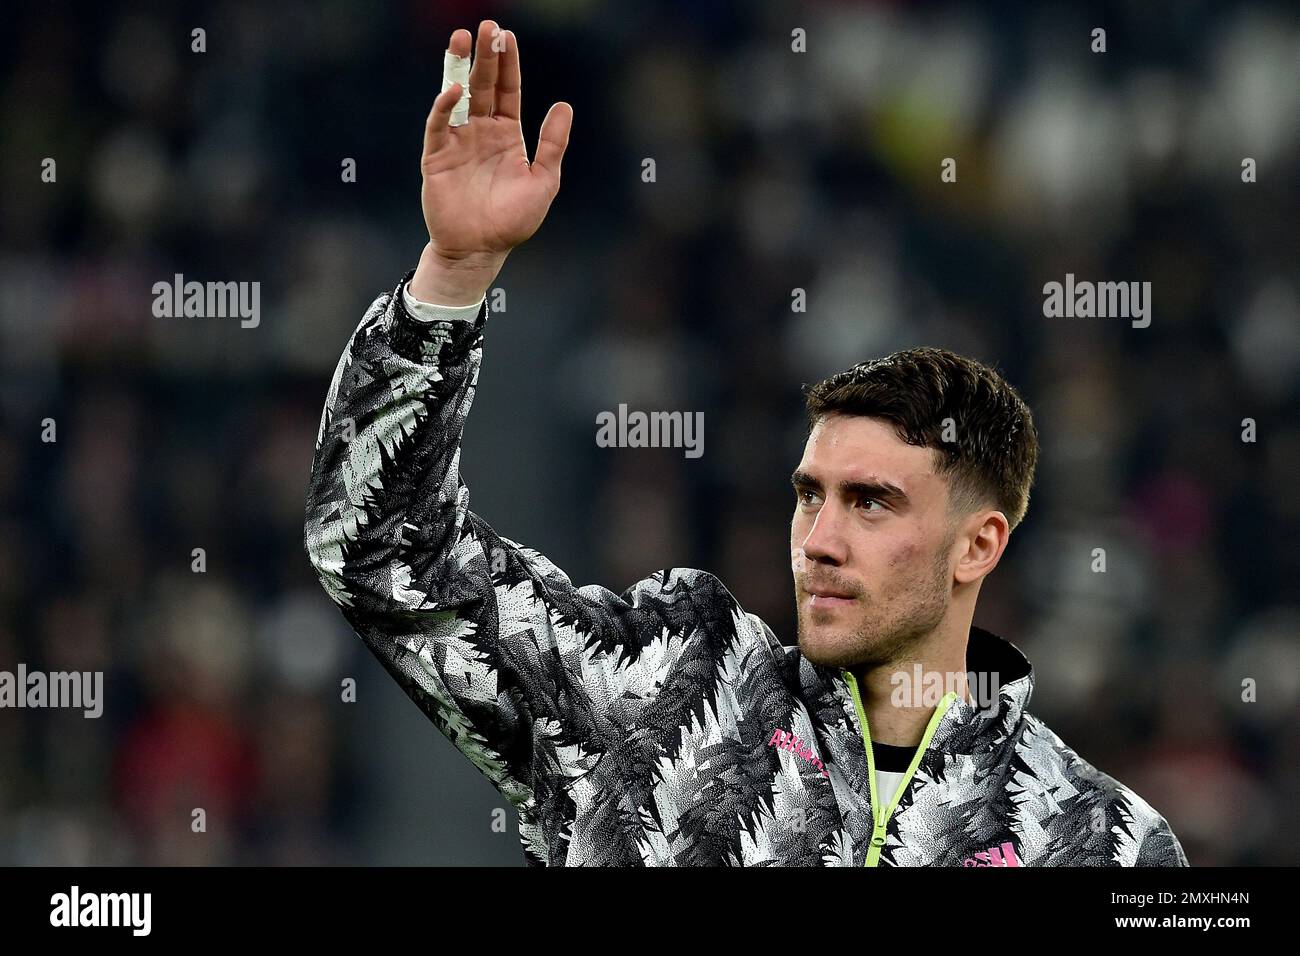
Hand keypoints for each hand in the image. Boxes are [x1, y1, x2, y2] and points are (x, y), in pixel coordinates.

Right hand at [411, 21, 572, 303]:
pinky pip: (439, 125)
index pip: (507, 90)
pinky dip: (444, 105)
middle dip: (485, 55)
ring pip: (457, 95)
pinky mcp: (437, 157)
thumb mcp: (543, 181)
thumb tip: (564, 105)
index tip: (508, 35)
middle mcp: (480, 131)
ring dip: (458, 67)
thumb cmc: (513, 220)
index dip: (508, 63)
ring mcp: (457, 141)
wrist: (481, 250)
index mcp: (506, 134)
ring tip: (462, 38)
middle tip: (486, 26)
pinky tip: (456, 89)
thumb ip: (553, 144)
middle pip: (483, 84)